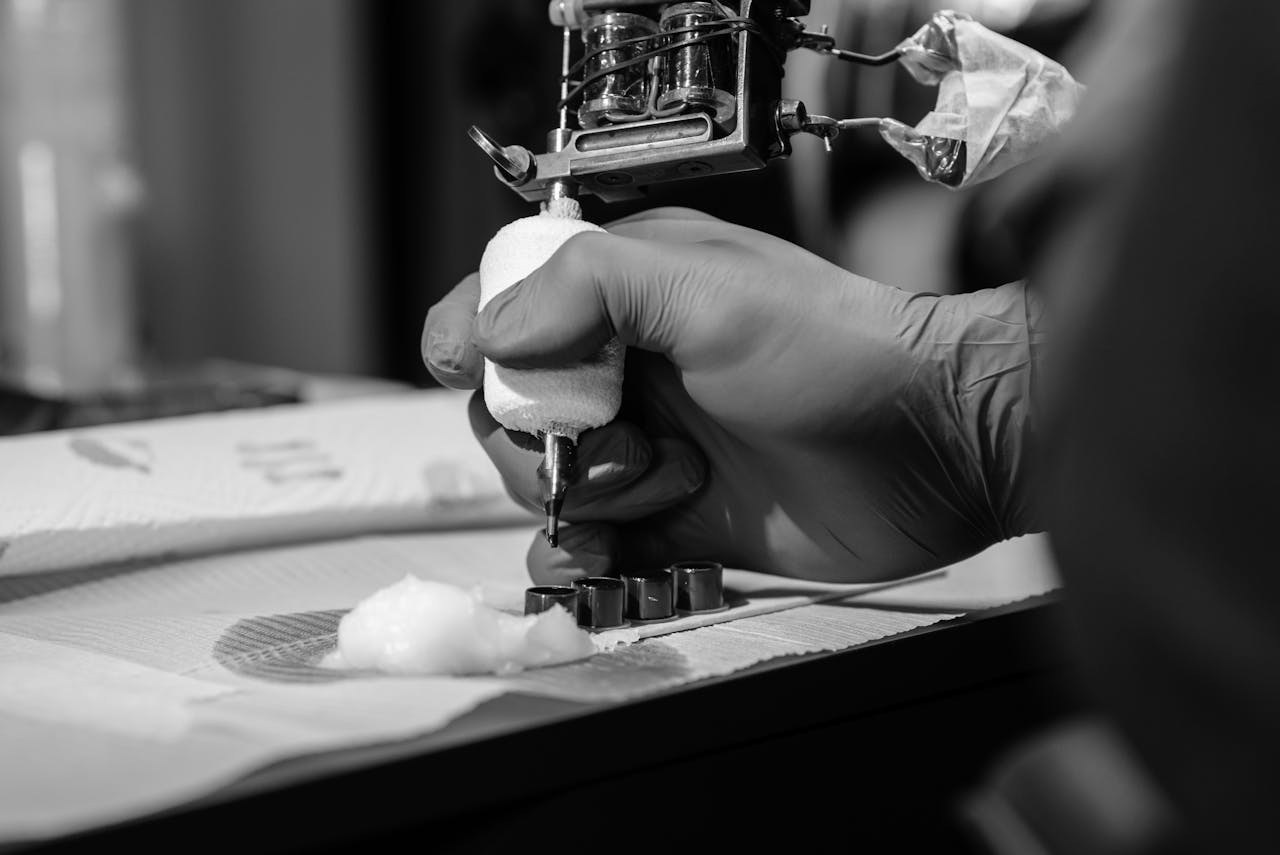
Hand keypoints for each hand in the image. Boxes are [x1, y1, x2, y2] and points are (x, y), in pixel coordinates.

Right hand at [423, 208, 1037, 584]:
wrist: (933, 448)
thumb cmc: (835, 350)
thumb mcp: (709, 289)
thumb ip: (590, 287)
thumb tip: (489, 335)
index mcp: (621, 295)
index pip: (497, 309)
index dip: (472, 343)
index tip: (484, 375)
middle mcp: (621, 368)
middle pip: (505, 412)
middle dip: (546, 439)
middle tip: (630, 442)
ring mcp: (642, 448)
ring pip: (539, 486)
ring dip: (586, 498)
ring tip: (674, 483)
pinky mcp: (667, 521)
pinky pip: (582, 550)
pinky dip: (581, 560)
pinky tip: (622, 554)